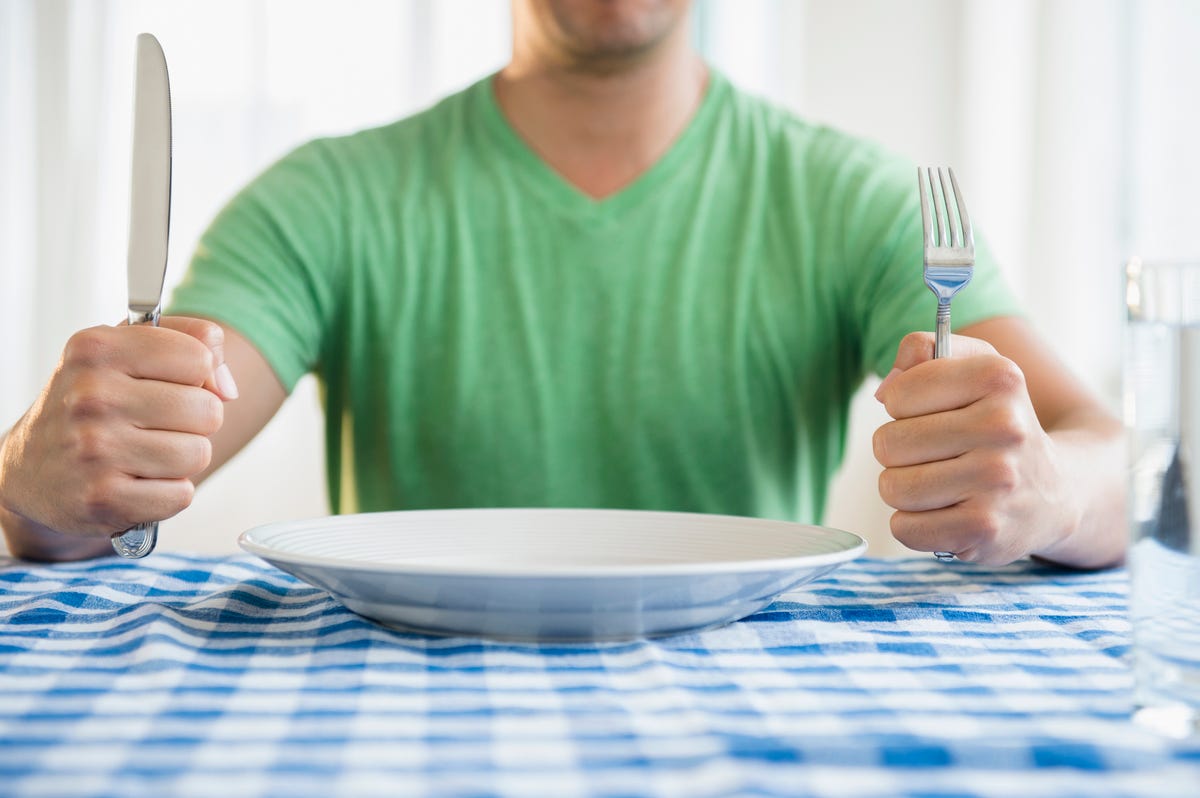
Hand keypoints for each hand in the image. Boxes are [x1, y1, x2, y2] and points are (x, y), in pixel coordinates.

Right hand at [0, 317, 237, 543]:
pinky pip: (181, 495)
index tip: (165, 383)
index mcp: (97, 349)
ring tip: (145, 453)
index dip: (195, 375)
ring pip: (199, 454)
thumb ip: (192, 340)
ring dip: (183, 459)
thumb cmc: (94, 402)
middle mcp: (91, 396)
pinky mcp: (102, 498)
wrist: (29, 469)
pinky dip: (168, 493)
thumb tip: (228, 389)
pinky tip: (136, 481)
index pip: (199, 357)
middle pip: (208, 409)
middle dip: (194, 421)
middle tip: (154, 425)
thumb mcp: (127, 349)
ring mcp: (94, 450)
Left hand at [872, 331, 1076, 564]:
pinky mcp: (985, 529)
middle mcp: (1004, 427)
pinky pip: (904, 528)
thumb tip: (885, 391)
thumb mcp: (974, 367)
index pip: (898, 395)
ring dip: (904, 490)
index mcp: (998, 378)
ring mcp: (997, 482)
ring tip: (941, 484)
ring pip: (892, 488)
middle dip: (900, 452)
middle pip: (887, 444)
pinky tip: (947, 514)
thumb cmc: (996, 424)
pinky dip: (914, 525)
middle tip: (936, 455)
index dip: (902, 406)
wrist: (1056, 493)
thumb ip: (922, 351)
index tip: (934, 413)